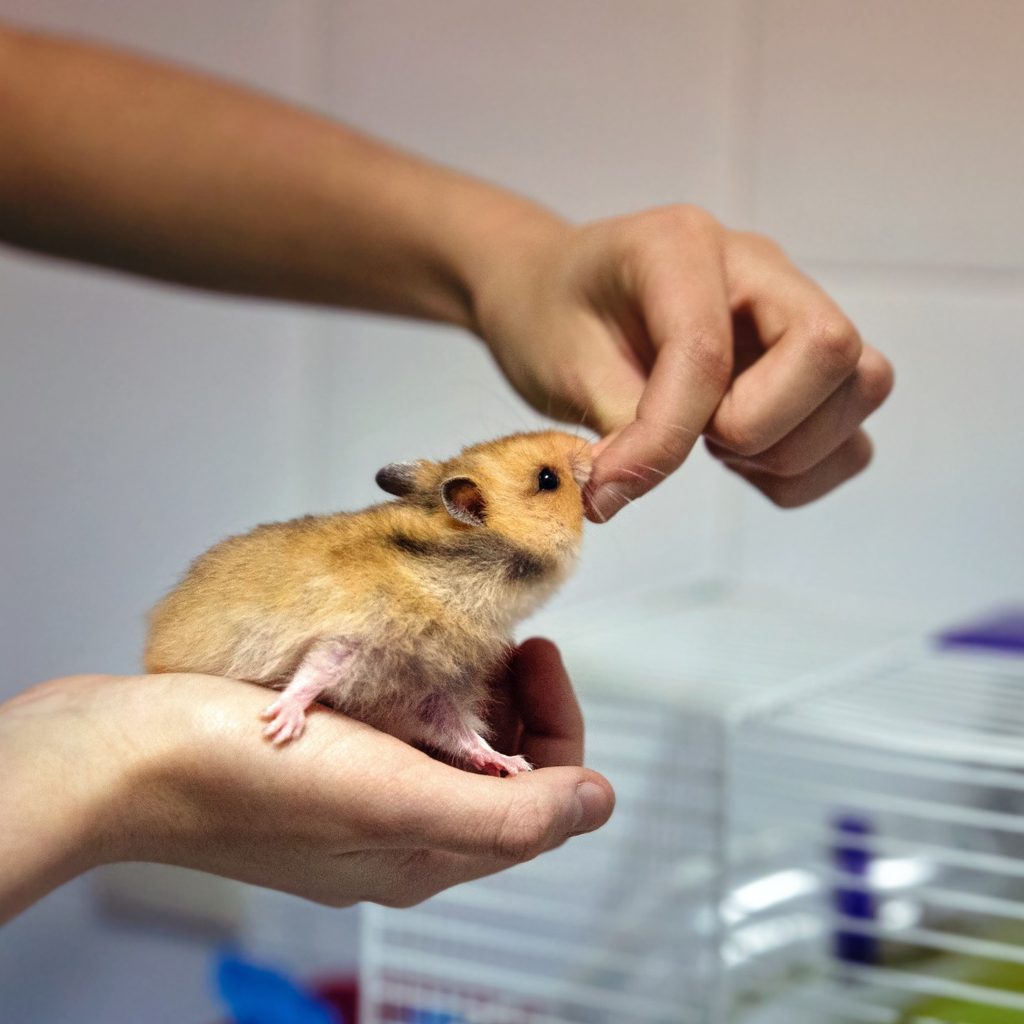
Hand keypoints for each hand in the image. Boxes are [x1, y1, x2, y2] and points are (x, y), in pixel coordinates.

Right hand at [0, 639, 612, 922]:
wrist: (129, 758)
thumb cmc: (253, 783)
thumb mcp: (400, 802)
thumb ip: (508, 814)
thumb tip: (599, 803)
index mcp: (430, 851)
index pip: (541, 793)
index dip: (559, 719)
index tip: (537, 649)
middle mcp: (401, 829)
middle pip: (499, 764)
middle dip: (514, 695)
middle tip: (498, 636)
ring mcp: (357, 795)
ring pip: (448, 739)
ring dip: (466, 685)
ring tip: (455, 636)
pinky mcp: (319, 762)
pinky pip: (395, 724)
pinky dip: (413, 683)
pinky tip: (398, 649)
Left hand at [473, 205, 892, 519]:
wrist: (557, 297)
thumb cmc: (553, 317)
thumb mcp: (561, 366)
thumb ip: (615, 429)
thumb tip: (627, 495)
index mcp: (681, 245)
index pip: (707, 351)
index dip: (665, 435)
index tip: (609, 483)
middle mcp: (757, 269)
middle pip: (830, 348)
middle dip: (760, 427)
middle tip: (694, 441)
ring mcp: (791, 312)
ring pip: (861, 386)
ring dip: (789, 450)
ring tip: (713, 448)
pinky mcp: (805, 366)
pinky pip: (851, 433)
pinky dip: (804, 470)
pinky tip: (739, 462)